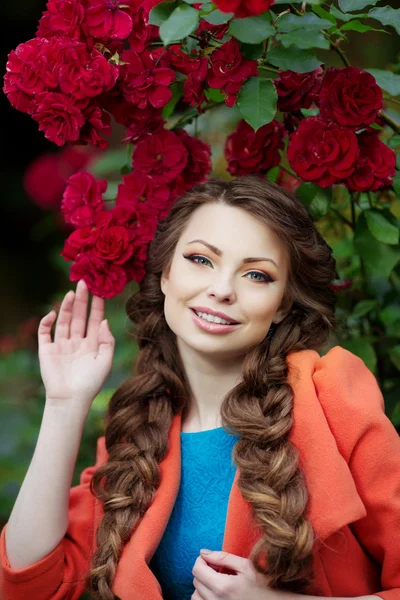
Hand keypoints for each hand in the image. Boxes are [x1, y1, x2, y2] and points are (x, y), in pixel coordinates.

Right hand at [38, 279, 114, 412]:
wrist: (71, 399)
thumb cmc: (90, 383)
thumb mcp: (106, 361)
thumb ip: (107, 341)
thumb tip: (105, 321)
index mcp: (92, 344)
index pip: (95, 320)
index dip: (97, 306)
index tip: (100, 291)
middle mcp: (77, 342)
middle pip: (80, 316)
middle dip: (82, 300)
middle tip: (84, 282)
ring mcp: (62, 345)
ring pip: (65, 321)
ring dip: (68, 307)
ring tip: (71, 293)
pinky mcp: (47, 350)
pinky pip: (45, 332)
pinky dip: (47, 321)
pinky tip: (53, 313)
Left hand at [191, 550, 281, 599]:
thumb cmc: (264, 586)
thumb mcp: (246, 566)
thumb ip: (223, 558)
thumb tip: (203, 552)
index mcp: (223, 587)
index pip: (197, 570)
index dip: (202, 560)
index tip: (212, 559)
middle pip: (196, 582)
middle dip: (203, 571)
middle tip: (218, 568)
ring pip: (195, 597)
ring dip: (201, 586)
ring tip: (217, 581)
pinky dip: (204, 597)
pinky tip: (217, 592)